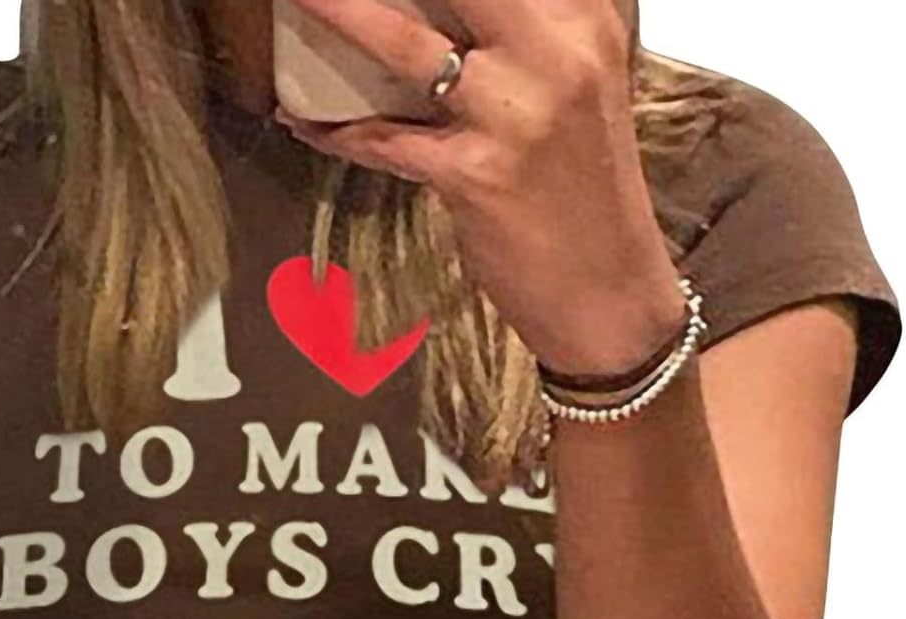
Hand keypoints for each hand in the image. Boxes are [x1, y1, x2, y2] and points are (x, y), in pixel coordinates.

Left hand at [275, 0, 686, 374]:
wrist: (609, 295)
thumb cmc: (585, 192)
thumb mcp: (576, 85)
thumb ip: (526, 32)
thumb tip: (448, 15)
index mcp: (584, 17)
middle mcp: (556, 51)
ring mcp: (514, 114)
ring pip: (402, 42)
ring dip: (335, 10)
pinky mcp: (475, 175)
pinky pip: (384, 142)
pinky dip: (337, 132)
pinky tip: (304, 120)